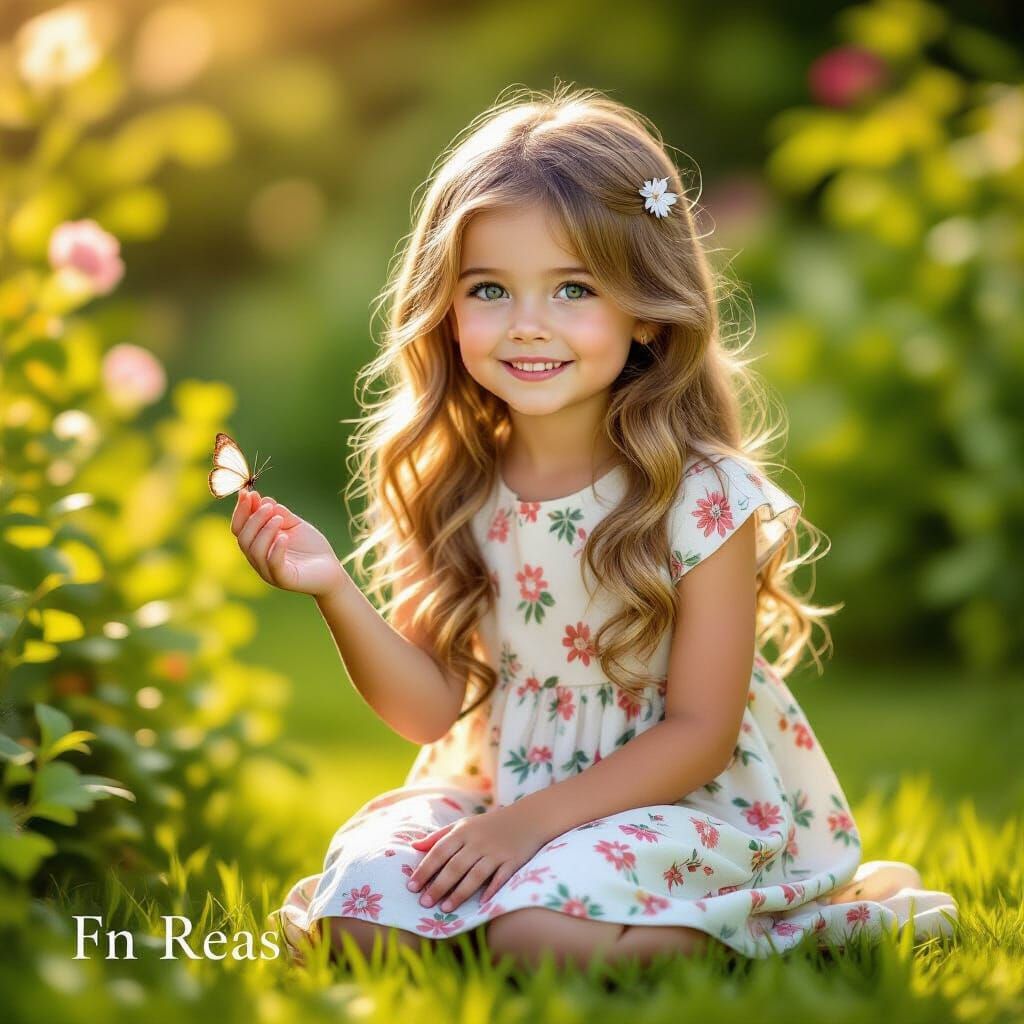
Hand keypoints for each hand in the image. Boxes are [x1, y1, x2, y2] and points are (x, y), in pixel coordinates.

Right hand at [230, 486, 344, 597]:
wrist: (332, 570)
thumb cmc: (311, 548)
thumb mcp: (295, 525)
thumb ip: (280, 514)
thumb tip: (264, 499)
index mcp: (258, 545)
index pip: (239, 528)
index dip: (241, 511)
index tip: (247, 493)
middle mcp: (259, 560)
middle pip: (243, 539)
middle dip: (253, 519)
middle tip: (268, 506)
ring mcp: (269, 572)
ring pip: (255, 551)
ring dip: (264, 530)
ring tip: (278, 518)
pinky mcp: (284, 579)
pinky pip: (274, 564)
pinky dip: (276, 548)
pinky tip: (284, 536)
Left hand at [406, 806, 547, 913]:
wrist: (527, 818)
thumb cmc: (489, 825)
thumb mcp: (463, 825)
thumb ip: (439, 837)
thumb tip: (413, 846)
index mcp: (463, 832)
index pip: (439, 852)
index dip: (425, 869)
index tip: (411, 887)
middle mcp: (478, 842)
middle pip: (455, 866)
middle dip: (438, 885)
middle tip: (424, 903)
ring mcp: (496, 852)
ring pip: (475, 875)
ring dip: (460, 893)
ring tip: (445, 908)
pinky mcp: (513, 861)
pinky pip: (500, 878)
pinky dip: (491, 889)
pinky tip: (481, 903)